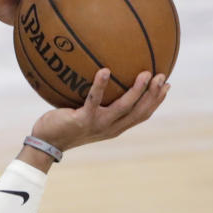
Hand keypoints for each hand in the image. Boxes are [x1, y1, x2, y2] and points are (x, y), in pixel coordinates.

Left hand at [31, 68, 168, 151]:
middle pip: (139, 112)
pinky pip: (93, 100)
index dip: (156, 101)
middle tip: (161, 76)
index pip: (142, 115)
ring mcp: (97, 125)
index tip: (167, 85)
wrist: (45, 142)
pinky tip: (104, 70)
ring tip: (145, 74)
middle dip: (153, 95)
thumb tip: (103, 76)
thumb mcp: (85, 115)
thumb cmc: (64, 125)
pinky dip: (100, 86)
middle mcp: (110, 128)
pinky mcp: (82, 120)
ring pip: (123, 107)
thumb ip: (97, 102)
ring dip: (136, 91)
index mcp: (114, 127)